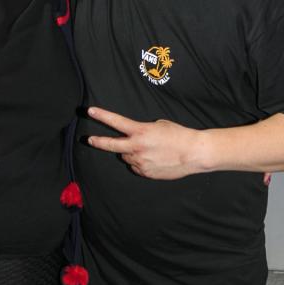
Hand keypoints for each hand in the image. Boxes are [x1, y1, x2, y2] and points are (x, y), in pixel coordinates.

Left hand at [86, 106, 208, 179]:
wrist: (193, 153)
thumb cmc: (178, 135)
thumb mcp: (159, 125)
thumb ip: (142, 131)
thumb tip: (135, 139)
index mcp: (140, 132)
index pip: (116, 122)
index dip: (102, 116)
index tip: (90, 111)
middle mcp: (137, 148)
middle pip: (111, 145)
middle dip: (98, 142)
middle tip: (90, 140)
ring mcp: (140, 162)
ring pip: (126, 156)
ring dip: (131, 152)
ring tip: (148, 150)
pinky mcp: (145, 173)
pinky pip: (136, 166)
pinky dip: (140, 162)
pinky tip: (154, 159)